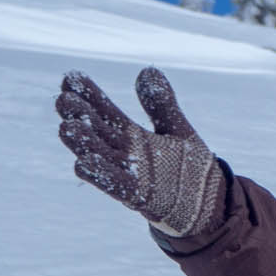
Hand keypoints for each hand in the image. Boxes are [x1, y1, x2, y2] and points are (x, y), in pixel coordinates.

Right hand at [56, 67, 224, 235]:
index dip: (89, 96)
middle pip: (96, 133)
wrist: (212, 205)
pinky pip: (117, 186)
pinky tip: (82, 163)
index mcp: (132, 137)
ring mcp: (131, 176)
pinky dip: (101, 176)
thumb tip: (147, 70)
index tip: (71, 78)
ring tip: (67, 127)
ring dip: (83, 146)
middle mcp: (125, 155)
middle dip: (80, 118)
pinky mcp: (141, 198)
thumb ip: (162, 104)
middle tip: (64, 100)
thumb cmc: (192, 169)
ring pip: (99, 158)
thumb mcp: (178, 130)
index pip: (104, 112)